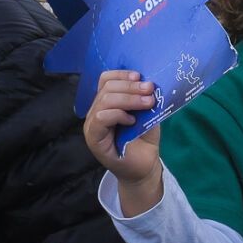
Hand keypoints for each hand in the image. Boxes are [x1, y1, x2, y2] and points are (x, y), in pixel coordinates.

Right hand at [84, 70, 163, 212]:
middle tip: (150, 90)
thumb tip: (148, 82)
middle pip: (107, 87)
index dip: (122, 74)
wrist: (144, 167)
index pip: (106, 80)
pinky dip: (118, 114)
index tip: (141, 76)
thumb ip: (143, 98)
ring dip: (129, 99)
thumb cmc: (144, 140)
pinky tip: (132, 120)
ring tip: (148, 103)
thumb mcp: (147, 113)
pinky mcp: (93, 138)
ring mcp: (92, 124)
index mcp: (106, 102)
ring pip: (105, 100)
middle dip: (131, 86)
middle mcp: (95, 111)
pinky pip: (101, 118)